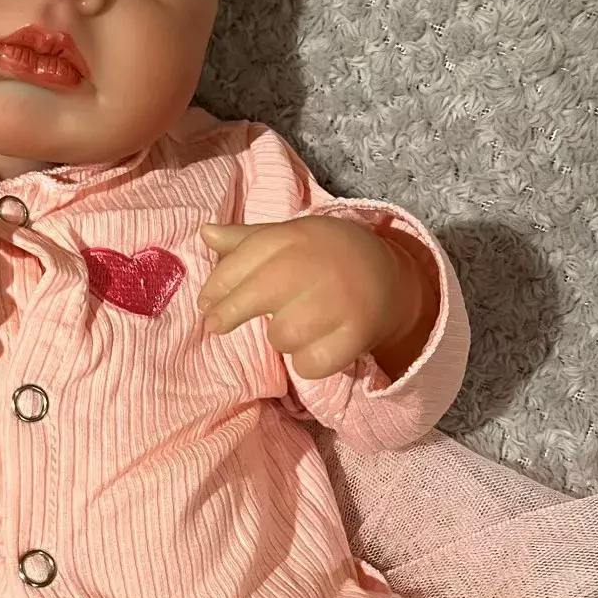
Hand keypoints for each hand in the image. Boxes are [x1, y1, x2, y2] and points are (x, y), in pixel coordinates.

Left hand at [198, 216, 424, 380]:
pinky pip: (310, 363)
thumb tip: (206, 234)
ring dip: (282, 338)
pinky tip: (318, 345)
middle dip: (229, 313)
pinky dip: (308, 361)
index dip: (217, 287)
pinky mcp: (355, 334)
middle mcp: (315, 266)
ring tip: (298, 325)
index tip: (205, 304)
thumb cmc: (327, 258)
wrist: (392, 278)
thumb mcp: (291, 238)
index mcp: (295, 238)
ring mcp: (338, 301)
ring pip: (282, 336)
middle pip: (256, 296)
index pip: (242, 261)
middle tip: (215, 326)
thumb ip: (247, 240)